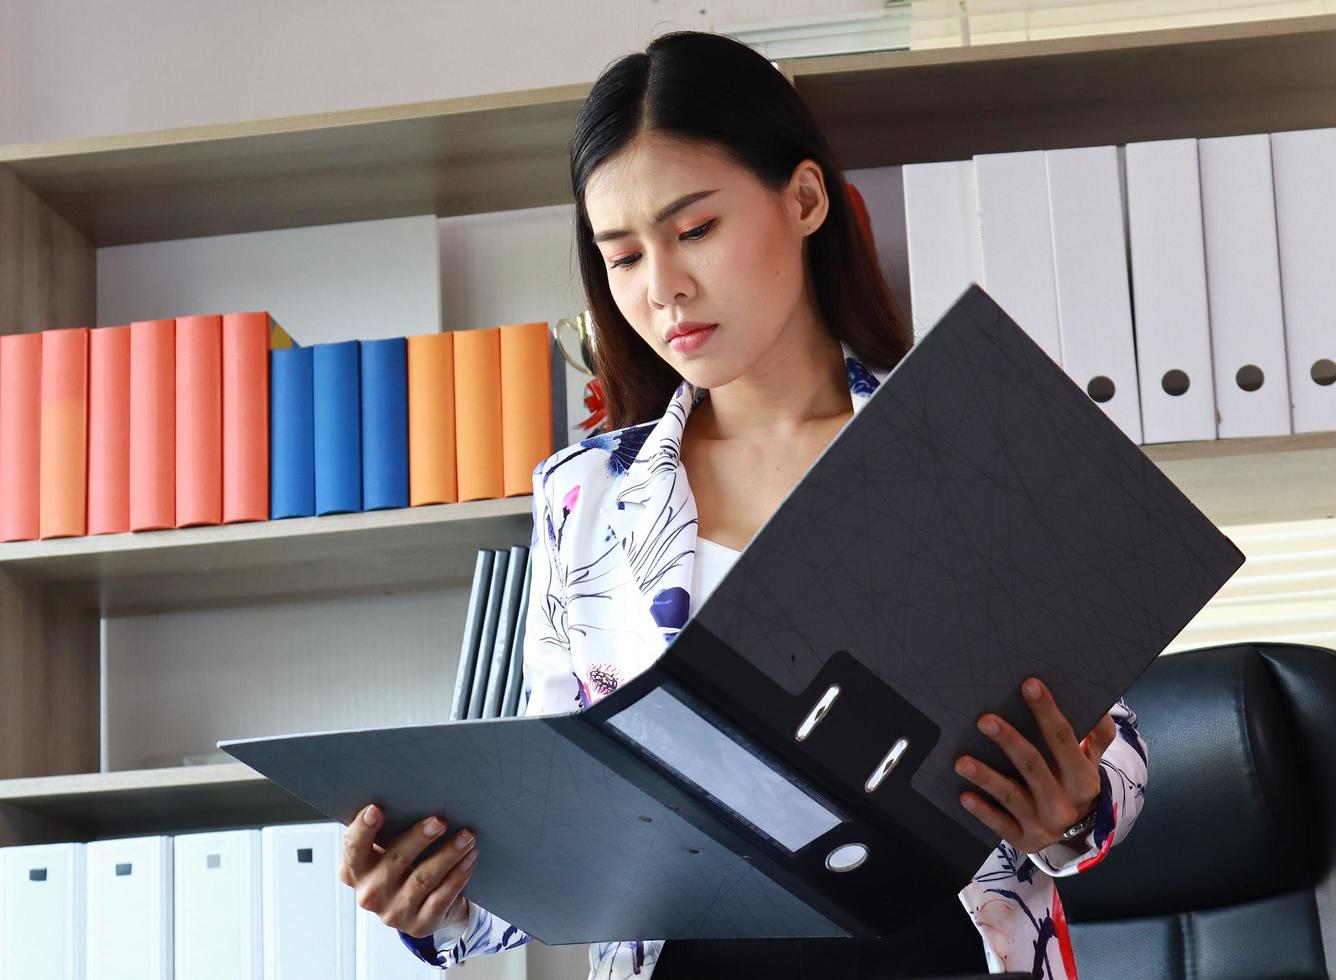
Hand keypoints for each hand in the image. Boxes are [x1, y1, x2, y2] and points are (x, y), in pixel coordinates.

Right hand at [336, 802, 478, 939]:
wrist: (420, 909)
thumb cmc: (402, 868)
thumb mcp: (387, 852)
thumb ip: (389, 831)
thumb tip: (411, 796)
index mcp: (355, 870)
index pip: (353, 848)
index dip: (363, 829)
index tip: (376, 809)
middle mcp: (371, 893)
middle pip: (395, 860)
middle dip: (419, 838)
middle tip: (440, 821)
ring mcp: (395, 912)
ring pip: (423, 878)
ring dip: (448, 854)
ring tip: (466, 836)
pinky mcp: (421, 924)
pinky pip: (442, 896)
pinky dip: (458, 874)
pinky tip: (470, 857)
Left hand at [954, 677, 1116, 853]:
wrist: (1078, 834)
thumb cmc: (1074, 783)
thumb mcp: (1090, 761)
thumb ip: (1097, 734)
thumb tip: (1102, 702)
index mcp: (1082, 777)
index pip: (1063, 739)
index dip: (1047, 712)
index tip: (1029, 685)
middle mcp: (1064, 801)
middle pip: (1033, 766)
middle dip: (1009, 741)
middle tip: (985, 720)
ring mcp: (1043, 822)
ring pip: (1011, 796)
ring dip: (986, 778)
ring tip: (961, 762)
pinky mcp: (1024, 839)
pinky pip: (1000, 825)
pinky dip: (983, 811)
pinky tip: (964, 796)